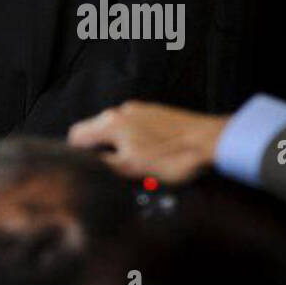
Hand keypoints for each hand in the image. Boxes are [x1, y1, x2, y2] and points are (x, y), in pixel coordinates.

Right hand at [66, 101, 229, 183]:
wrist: (210, 141)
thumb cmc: (172, 156)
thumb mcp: (131, 168)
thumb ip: (103, 164)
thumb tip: (83, 165)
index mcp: (110, 123)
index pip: (76, 135)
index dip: (75, 154)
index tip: (84, 170)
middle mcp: (121, 112)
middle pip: (96, 132)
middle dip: (100, 153)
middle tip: (112, 174)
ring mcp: (140, 110)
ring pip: (117, 131)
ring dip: (119, 148)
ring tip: (135, 169)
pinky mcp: (156, 114)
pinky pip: (136, 128)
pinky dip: (136, 143)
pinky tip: (151, 157)